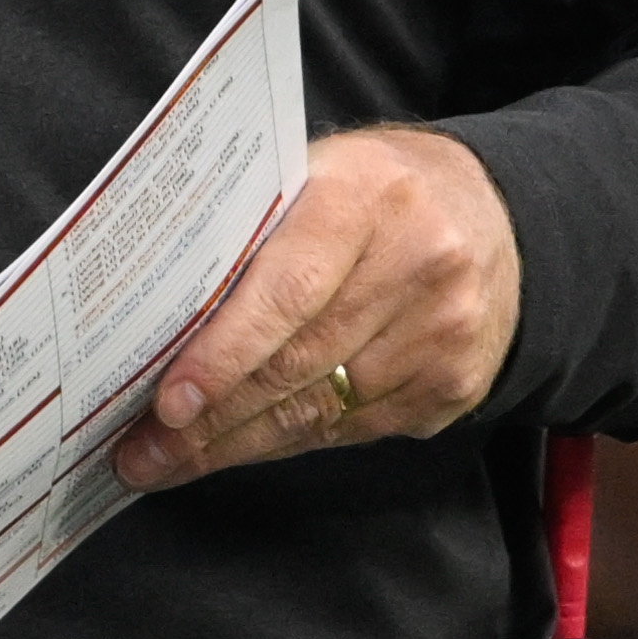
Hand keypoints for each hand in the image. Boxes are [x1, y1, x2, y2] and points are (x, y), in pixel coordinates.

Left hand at [113, 129, 518, 489]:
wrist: (495, 216)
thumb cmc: (375, 196)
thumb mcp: (316, 178)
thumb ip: (251, 234)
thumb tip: (156, 316)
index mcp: (367, 196)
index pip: (286, 291)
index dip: (223, 355)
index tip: (167, 403)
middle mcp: (418, 263)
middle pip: (296, 365)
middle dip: (208, 419)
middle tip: (142, 452)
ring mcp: (443, 331)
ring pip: (319, 412)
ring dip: (236, 443)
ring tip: (170, 460)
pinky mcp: (455, 384)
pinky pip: (351, 431)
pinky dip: (288, 442)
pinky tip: (242, 446)